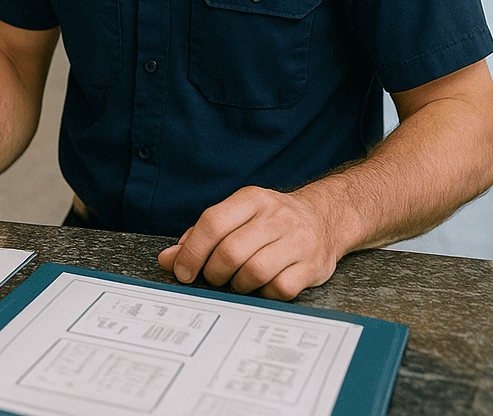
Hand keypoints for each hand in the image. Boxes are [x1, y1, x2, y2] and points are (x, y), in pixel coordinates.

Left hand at [157, 185, 339, 300]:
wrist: (324, 219)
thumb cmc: (269, 222)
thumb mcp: (236, 217)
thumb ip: (200, 236)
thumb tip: (167, 259)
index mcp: (252, 199)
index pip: (213, 222)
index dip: (192, 251)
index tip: (182, 271)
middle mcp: (276, 216)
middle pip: (231, 251)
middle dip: (214, 272)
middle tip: (214, 278)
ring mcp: (298, 240)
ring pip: (254, 272)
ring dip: (238, 285)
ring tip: (238, 281)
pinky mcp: (313, 265)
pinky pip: (280, 288)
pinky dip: (264, 294)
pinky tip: (263, 286)